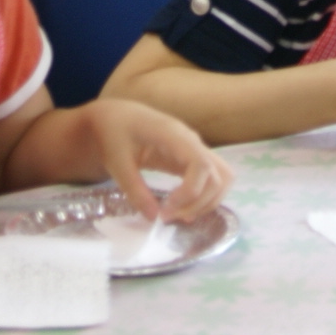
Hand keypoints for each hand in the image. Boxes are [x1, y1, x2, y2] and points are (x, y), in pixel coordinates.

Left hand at [77, 99, 233, 223]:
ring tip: (179, 215)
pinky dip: (205, 196)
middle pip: (218, 175)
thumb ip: (134, 189)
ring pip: (222, 177)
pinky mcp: (192, 158)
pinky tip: (184, 209)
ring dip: (207, 201)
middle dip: (199, 203)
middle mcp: (191, 140)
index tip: (166, 209)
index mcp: (173, 135)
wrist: (115, 116)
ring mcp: (195, 148)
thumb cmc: (114, 134)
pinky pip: (212, 177)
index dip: (191, 192)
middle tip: (168, 217)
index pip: (201, 164)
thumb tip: (153, 218)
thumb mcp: (116, 162)